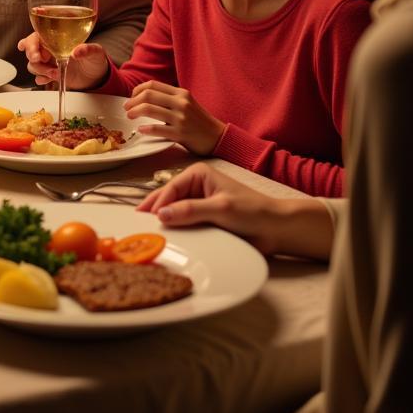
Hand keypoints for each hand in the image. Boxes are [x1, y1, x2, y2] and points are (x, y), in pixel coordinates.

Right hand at [17, 32, 109, 89]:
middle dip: (32, 57)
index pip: (36, 37)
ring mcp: (49, 63)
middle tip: (39, 61)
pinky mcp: (51, 75)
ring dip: (40, 70)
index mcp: (56, 39)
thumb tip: (76, 51)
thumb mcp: (95, 52)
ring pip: (33, 65)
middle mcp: (49, 50)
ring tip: (53, 73)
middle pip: (30, 51)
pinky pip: (39, 77)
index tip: (36, 53)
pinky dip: (42, 79)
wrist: (96, 76)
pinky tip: (50, 79)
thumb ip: (87, 49)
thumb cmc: (94, 59)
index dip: (31, 44)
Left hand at [124, 81, 224, 154]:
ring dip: (135, 112)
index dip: (137, 90)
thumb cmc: (199, 121)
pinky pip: (158, 129)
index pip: (152, 85)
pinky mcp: (181, 133)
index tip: (131, 98)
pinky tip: (141, 130)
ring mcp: (181, 118)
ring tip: (129, 116)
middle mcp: (181, 103)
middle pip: (148, 95)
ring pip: (150, 109)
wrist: (218, 137)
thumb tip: (144, 96)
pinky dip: (146, 128)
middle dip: (132, 101)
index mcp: (180, 93)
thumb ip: (169, 98)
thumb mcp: (186, 103)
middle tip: (126, 108)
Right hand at [136, 163, 287, 255]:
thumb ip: (190, 210)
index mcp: (198, 174)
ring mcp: (199, 204)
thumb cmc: (252, 211)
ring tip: (145, 232)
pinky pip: (184, 224)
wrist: (277, 229)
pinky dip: (175, 230)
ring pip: (175, 212)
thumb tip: (161, 214)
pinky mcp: (204, 219)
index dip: (157, 203)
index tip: (145, 218)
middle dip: (154, 209)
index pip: (171, 188)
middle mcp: (196, 187)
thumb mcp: (220, 208)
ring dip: (163, 221)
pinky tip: (165, 237)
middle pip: (169, 198)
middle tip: (136, 223)